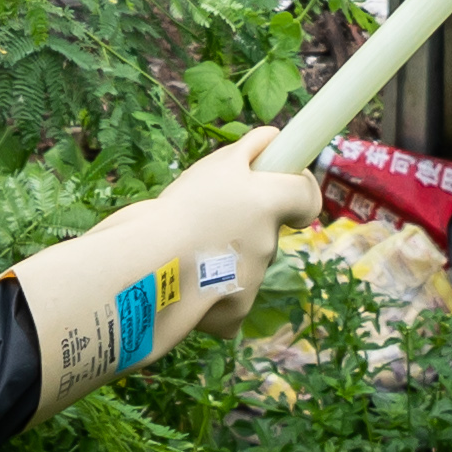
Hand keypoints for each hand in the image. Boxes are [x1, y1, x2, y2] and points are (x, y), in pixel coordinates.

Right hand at [2, 132, 325, 410]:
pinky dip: (212, 292)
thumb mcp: (214, 167)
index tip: (278, 186)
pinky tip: (187, 283)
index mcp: (269, 203)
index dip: (295, 189)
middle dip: (244, 225)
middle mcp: (268, 244)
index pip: (307, 197)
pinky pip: (230, 298)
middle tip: (204, 219)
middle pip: (267, 232)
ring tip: (184, 251)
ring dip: (224, 258)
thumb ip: (250, 150)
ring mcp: (253, 282)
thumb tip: (273, 138)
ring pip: (245, 265)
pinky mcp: (235, 313)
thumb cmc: (175, 211)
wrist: (144, 268)